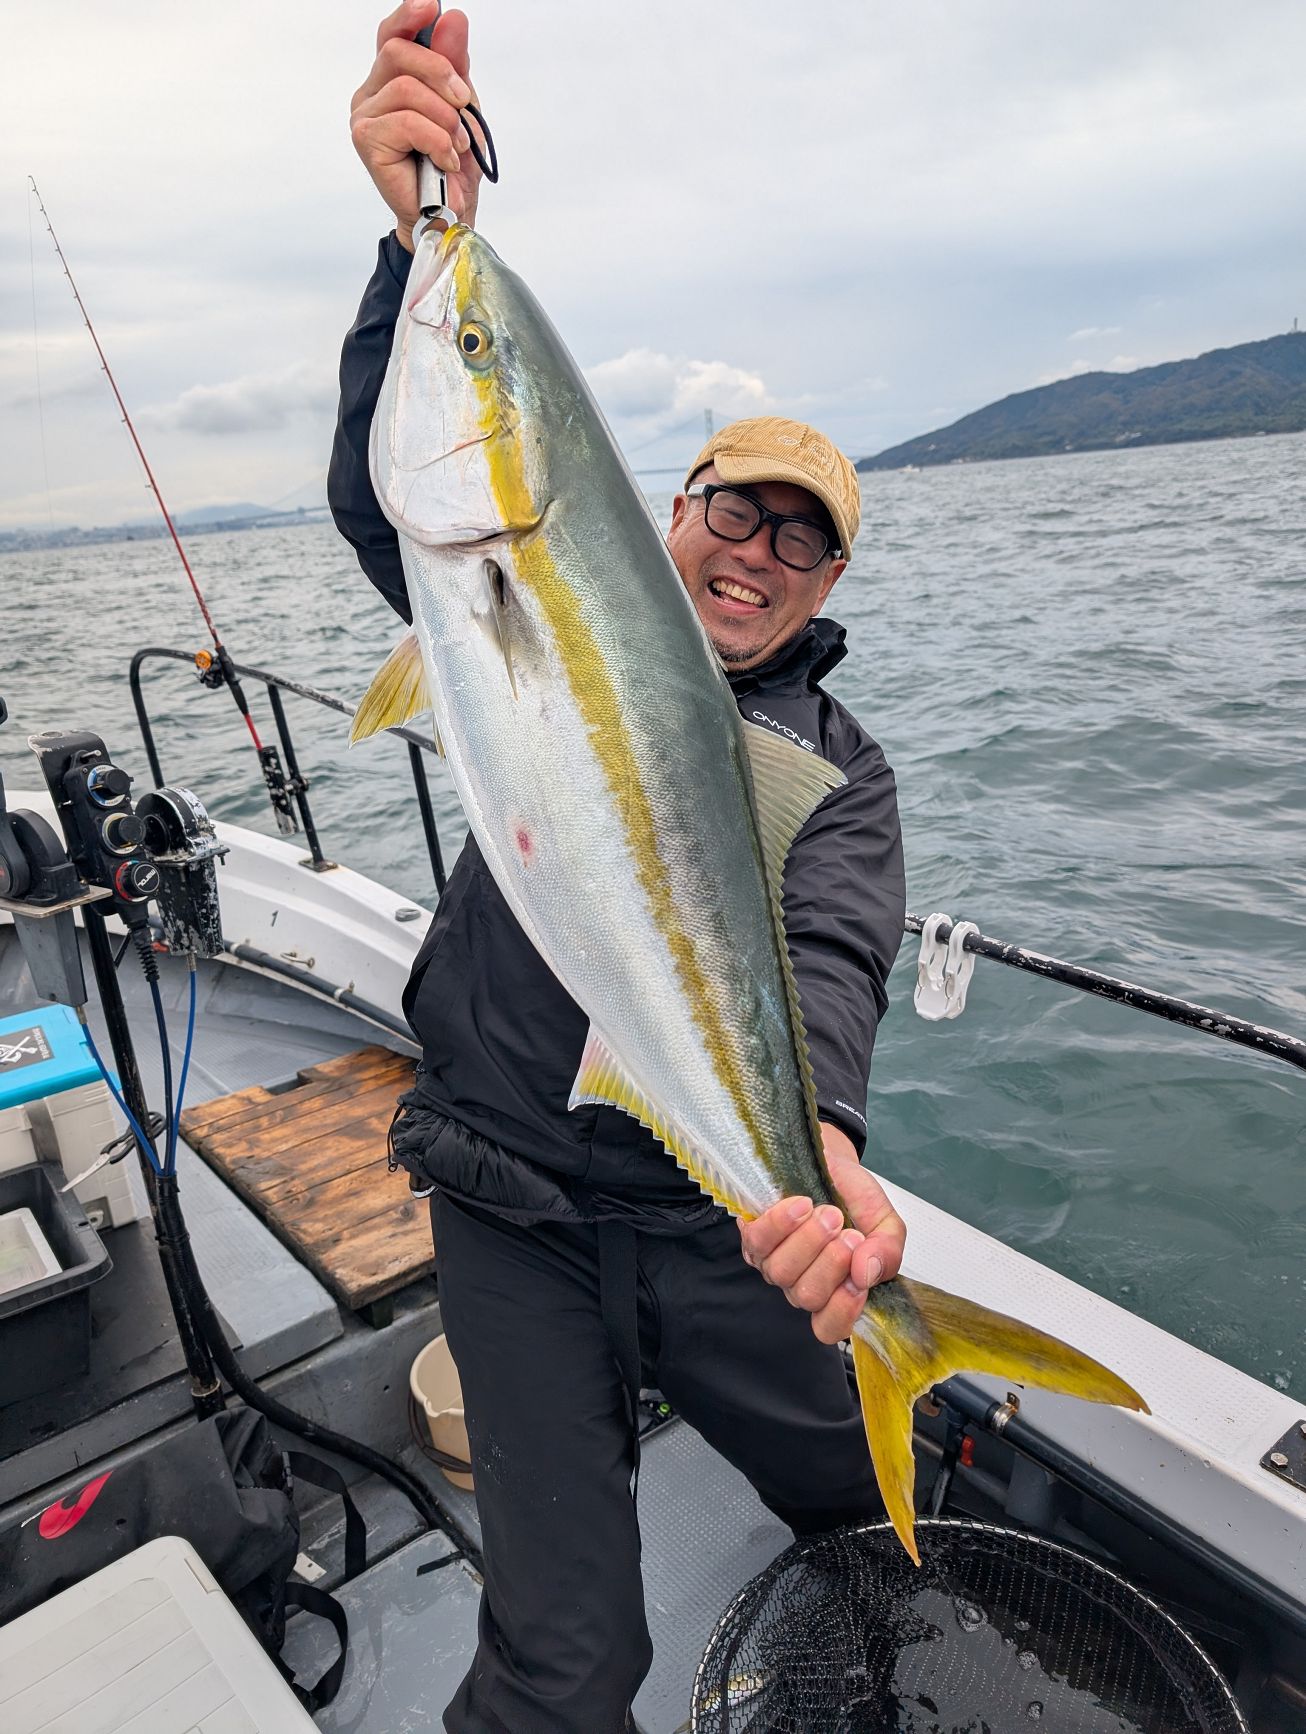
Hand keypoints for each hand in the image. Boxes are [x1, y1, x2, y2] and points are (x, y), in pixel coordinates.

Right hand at [351, 2, 483, 249]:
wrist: (449, 215)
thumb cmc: (451, 166)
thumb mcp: (462, 108)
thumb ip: (455, 65)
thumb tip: (452, 18)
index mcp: (390, 81)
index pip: (392, 36)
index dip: (408, 17)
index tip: (430, 6)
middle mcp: (371, 94)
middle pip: (398, 52)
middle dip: (440, 73)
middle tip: (463, 103)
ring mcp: (364, 117)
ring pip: (407, 88)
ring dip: (444, 118)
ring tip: (456, 146)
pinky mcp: (367, 141)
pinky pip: (407, 121)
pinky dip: (437, 141)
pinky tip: (444, 161)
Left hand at [739, 1124, 905, 1344]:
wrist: (831, 1160)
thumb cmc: (855, 1198)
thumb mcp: (885, 1222)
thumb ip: (886, 1251)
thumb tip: (867, 1273)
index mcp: (837, 1290)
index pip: (830, 1328)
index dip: (842, 1310)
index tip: (858, 1279)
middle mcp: (802, 1284)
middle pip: (808, 1297)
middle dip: (831, 1263)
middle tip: (849, 1232)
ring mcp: (774, 1263)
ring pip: (782, 1272)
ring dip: (809, 1240)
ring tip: (829, 1213)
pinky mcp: (754, 1237)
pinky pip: (758, 1241)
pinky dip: (781, 1223)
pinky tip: (801, 1205)